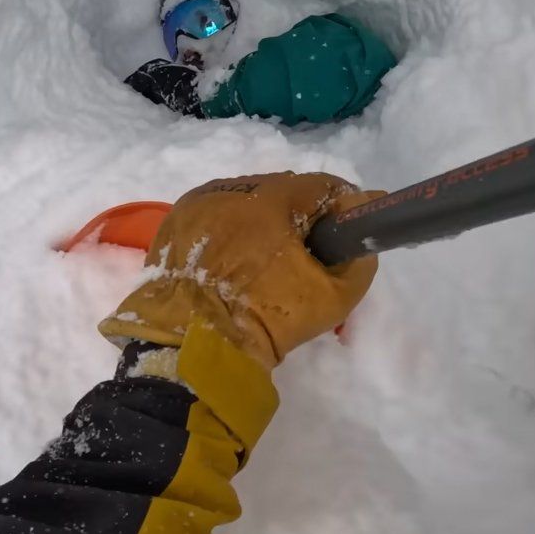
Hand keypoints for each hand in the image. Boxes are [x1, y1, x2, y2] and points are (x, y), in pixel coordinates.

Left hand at [99, 172, 379, 367]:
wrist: (193, 347)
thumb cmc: (267, 318)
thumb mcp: (333, 297)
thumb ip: (359, 255)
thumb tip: (362, 222)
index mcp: (271, 197)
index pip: (323, 186)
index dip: (340, 210)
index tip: (342, 237)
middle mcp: (231, 188)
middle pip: (282, 192)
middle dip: (298, 219)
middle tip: (303, 260)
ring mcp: (197, 204)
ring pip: (245, 205)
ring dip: (261, 225)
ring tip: (263, 267)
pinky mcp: (173, 224)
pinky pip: (215, 220)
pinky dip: (229, 236)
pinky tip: (232, 268)